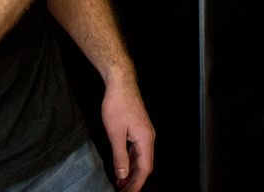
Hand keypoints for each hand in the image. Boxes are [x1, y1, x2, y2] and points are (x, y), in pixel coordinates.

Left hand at [101, 75, 154, 190]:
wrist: (121, 83)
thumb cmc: (118, 105)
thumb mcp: (115, 134)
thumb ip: (119, 156)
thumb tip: (122, 175)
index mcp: (146, 140)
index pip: (144, 169)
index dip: (137, 184)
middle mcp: (148, 138)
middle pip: (144, 165)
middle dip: (134, 181)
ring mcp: (144, 133)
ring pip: (140, 158)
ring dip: (132, 172)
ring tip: (121, 184)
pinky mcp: (138, 129)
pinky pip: (136, 150)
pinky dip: (130, 161)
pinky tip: (122, 167)